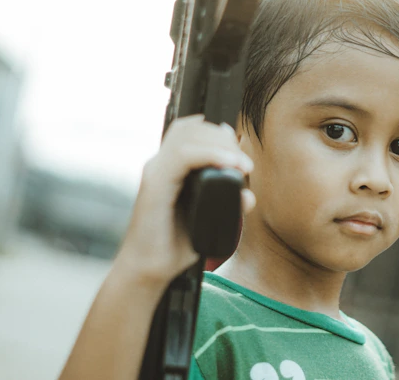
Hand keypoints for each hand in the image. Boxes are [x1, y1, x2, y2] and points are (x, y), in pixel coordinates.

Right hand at [113, 114, 254, 291]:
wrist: (149, 270)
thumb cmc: (175, 246)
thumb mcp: (209, 220)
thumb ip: (227, 206)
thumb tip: (249, 195)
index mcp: (171, 168)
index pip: (192, 131)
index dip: (219, 134)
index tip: (241, 154)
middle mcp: (160, 164)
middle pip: (191, 128)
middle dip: (223, 138)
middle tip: (244, 163)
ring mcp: (155, 172)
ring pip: (187, 136)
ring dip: (220, 144)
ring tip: (241, 165)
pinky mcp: (154, 185)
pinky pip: (183, 156)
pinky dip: (210, 155)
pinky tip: (229, 165)